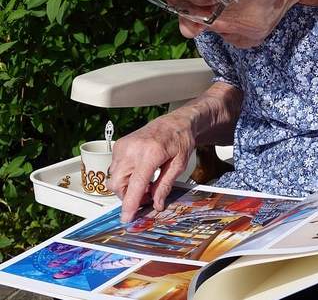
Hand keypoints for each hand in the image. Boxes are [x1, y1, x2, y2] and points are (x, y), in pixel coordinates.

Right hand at [107, 107, 198, 221]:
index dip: (130, 204)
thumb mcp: (179, 165)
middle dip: (128, 196)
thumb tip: (156, 204)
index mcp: (150, 154)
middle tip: (146, 196)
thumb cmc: (179, 140)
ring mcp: (123, 146)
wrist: (174, 122)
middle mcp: (132, 149)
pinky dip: (124, 175)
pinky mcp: (119, 145)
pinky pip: (115, 167)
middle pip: (118, 184)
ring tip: (146, 183)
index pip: (135, 185)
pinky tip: (139, 173)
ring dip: (126, 186)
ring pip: (114, 177)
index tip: (127, 218)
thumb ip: (165, 185)